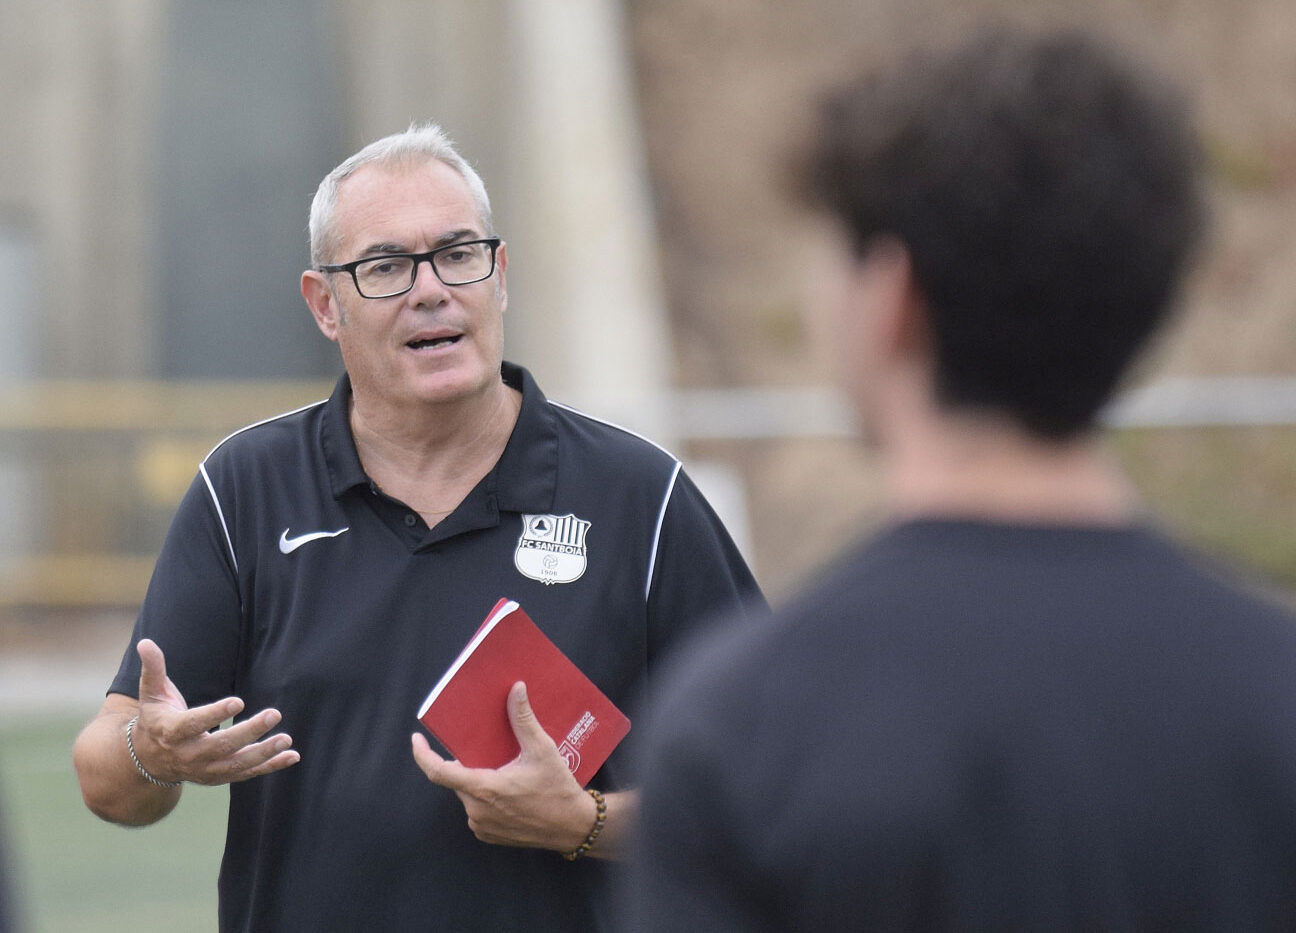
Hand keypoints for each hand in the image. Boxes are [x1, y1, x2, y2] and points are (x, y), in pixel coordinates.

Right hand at [131, 638, 300, 785]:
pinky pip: (246, 773)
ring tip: (286, 739)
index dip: (215, 714)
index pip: (194, 724)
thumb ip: (153, 669)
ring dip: (263, 753)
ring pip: (236, 764)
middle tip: (274, 714)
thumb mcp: (152, 694)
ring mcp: (205, 769)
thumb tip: (146, 642)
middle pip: (221, 746)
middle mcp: (189, 754)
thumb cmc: (156, 718)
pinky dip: (269, 766)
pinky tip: (292, 756)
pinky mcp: (219, 776)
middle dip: (249, 732)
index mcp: (171, 732)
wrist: (149, 760)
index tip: (239, 701)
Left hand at [411, 681, 591, 850]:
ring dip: (475, 780)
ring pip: (467, 795)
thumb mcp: (541, 749)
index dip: (423, 755)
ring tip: (496, 766)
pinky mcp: (489, 835)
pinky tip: (503, 789)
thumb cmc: (557, 788)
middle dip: (464, 763)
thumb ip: (523, 719)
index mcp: (484, 789)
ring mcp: (481, 826)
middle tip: (480, 747)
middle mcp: (476, 811)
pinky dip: (483, 797)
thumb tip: (516, 689)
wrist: (573, 827)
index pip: (439, 772)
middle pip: (457, 780)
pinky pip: (476, 811)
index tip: (416, 739)